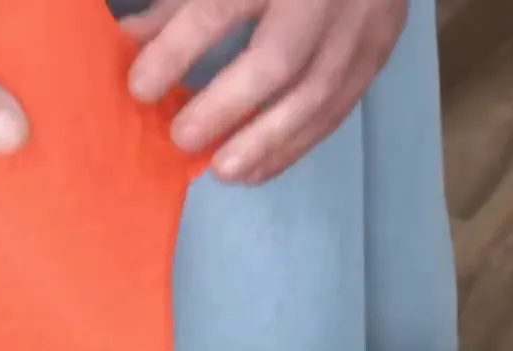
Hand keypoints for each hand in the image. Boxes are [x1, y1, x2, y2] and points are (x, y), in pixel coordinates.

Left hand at [120, 0, 407, 183]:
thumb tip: (130, 40)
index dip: (177, 51)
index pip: (219, 7)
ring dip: (267, 141)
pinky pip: (342, 104)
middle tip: (183, 139)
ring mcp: (362, 18)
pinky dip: (300, 142)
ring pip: (317, 93)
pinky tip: (263, 166)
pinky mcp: (382, 43)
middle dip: (226, 107)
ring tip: (224, 172)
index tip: (141, 88)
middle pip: (277, 61)